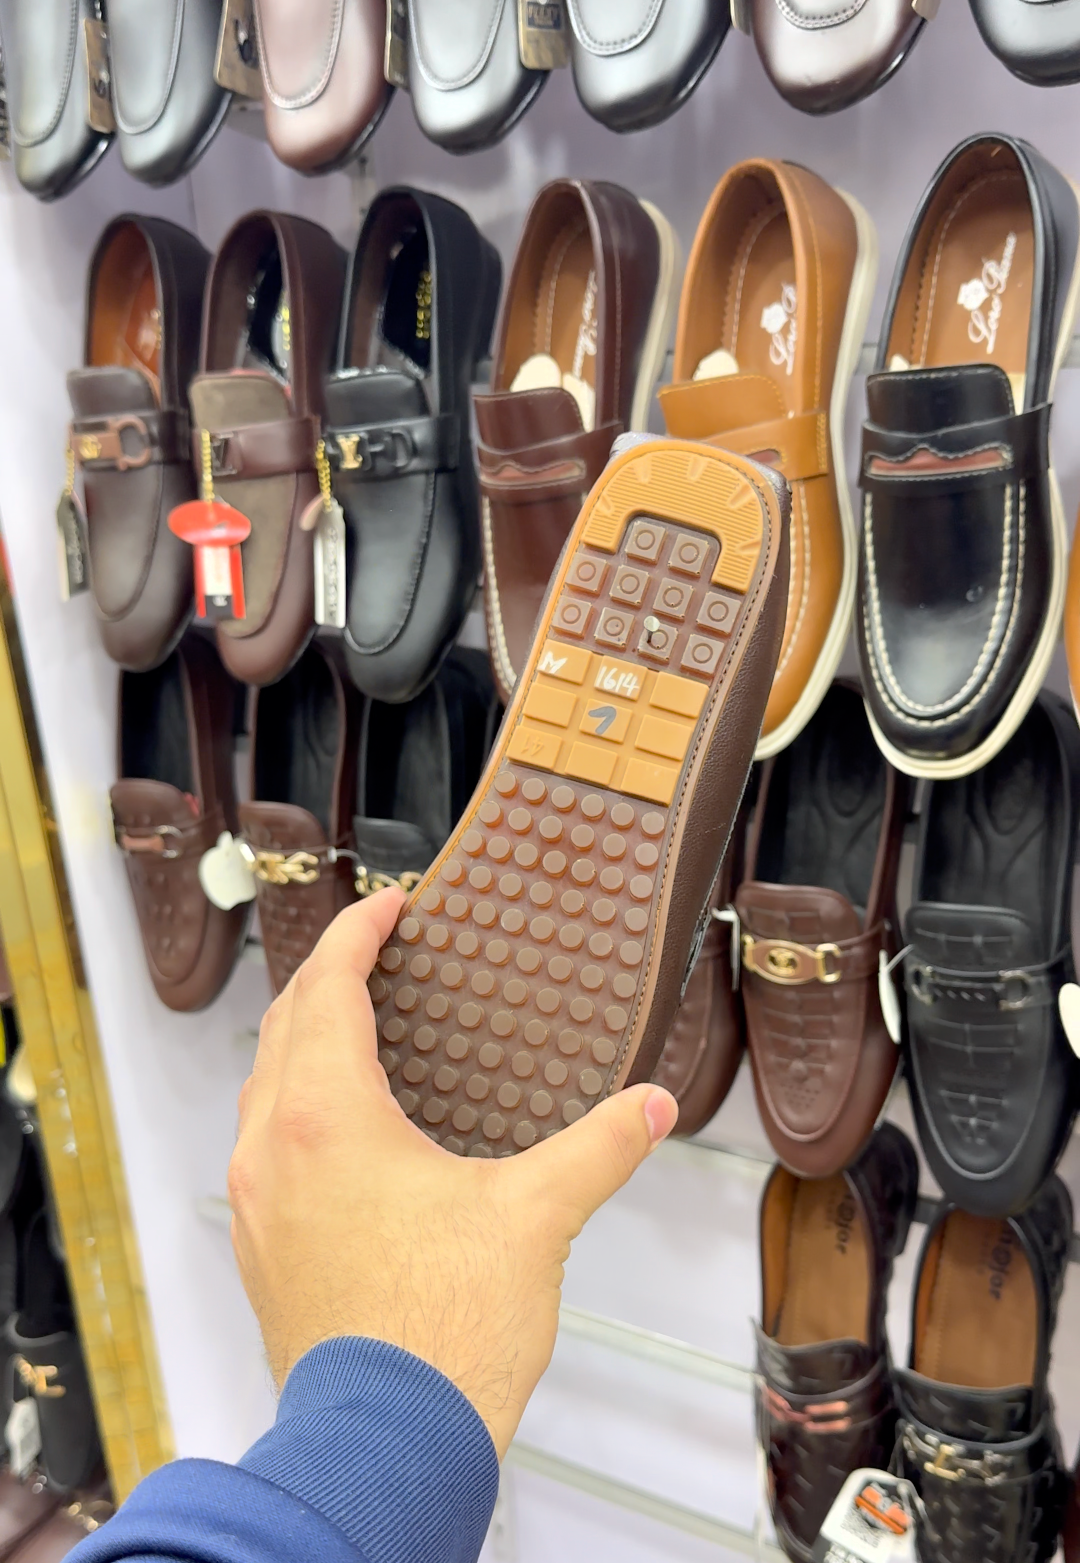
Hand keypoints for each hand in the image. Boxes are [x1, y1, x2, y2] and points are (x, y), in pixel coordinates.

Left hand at [229, 888, 677, 1457]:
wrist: (382, 1446)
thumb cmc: (440, 1337)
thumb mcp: (534, 1220)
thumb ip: (598, 1149)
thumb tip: (650, 1106)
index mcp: (326, 1119)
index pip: (327, 986)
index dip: (357, 932)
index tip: (389, 906)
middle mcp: (271, 1150)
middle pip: (284, 1025)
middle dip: (329, 976)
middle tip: (377, 952)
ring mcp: (256, 1202)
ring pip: (265, 1087)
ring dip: (307, 1041)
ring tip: (364, 1030)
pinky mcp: (262, 1247)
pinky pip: (264, 1143)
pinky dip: (298, 1105)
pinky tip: (350, 1130)